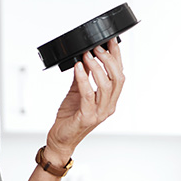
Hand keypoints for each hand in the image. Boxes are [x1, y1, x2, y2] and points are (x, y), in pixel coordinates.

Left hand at [45, 38, 124, 161]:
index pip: (119, 74)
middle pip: (118, 78)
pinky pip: (88, 94)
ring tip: (87, 55)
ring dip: (97, 67)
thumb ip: (83, 76)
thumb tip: (85, 58)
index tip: (111, 41)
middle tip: (96, 48)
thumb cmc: (70, 118)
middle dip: (109, 59)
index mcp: (109, 99)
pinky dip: (84, 79)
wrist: (60, 139)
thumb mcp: (78, 92)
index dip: (117, 57)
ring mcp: (99, 113)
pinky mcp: (87, 117)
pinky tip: (78, 68)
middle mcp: (108, 106)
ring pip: (106, 85)